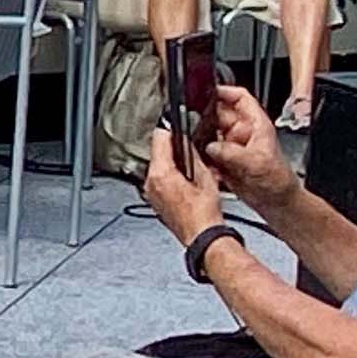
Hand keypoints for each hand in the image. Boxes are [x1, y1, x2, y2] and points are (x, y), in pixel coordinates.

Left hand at [144, 129, 225, 243]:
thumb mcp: (205, 177)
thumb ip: (193, 156)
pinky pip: (158, 180)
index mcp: (161, 175)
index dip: (167, 128)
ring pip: (156, 167)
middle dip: (169, 145)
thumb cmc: (204, 214)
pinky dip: (168, 174)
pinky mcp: (155, 202)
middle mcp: (151, 184)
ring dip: (169, 160)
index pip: (159, 140)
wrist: (202, 237)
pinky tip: (182, 176)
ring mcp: (151, 194)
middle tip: (182, 138)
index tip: (171, 120)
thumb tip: (187, 143)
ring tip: (185, 159)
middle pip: (156, 153)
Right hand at [195, 83, 296, 202]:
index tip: (207, 92)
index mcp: (256, 125)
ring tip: (199, 149)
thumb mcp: (256, 163)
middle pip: (219, 115)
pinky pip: (208, 155)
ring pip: (210, 135)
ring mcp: (232, 147)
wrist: (277, 202)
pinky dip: (203, 158)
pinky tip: (206, 165)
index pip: (240, 98)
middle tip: (194, 126)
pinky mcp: (224, 162)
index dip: (224, 91)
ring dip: (203, 141)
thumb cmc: (278, 180)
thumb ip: (232, 153)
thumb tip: (211, 146)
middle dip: (205, 120)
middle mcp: (243, 133)